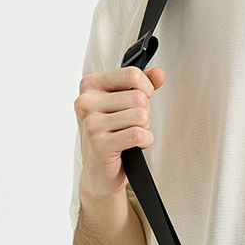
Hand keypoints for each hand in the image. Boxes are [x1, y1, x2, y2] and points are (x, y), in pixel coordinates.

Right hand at [74, 65, 165, 201]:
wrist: (100, 171)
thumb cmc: (111, 134)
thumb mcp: (125, 102)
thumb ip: (143, 83)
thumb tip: (159, 73)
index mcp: (90, 85)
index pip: (132, 74)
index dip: (146, 88)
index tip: (140, 99)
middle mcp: (86, 102)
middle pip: (139, 97)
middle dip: (144, 112)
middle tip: (131, 124)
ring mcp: (91, 124)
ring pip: (141, 115)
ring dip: (144, 128)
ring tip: (129, 134)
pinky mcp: (99, 144)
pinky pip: (138, 134)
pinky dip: (144, 140)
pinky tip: (134, 145)